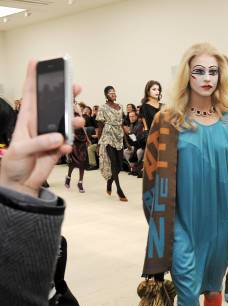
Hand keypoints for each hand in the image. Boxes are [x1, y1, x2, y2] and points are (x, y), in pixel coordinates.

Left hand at [0, 61, 83, 196]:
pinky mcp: (58, 149)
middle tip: (76, 86)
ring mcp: (50, 137)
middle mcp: (39, 125)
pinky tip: (63, 149)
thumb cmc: (13, 163)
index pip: (29, 95)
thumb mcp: (20, 150)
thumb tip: (59, 137)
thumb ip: (39, 143)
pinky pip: (67, 144)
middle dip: (65, 94)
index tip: (36, 62)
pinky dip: (67, 146)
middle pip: (54, 105)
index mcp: (26, 120)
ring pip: (65, 123)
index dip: (31, 78)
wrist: (20, 184)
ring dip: (73, 120)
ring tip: (78, 120)